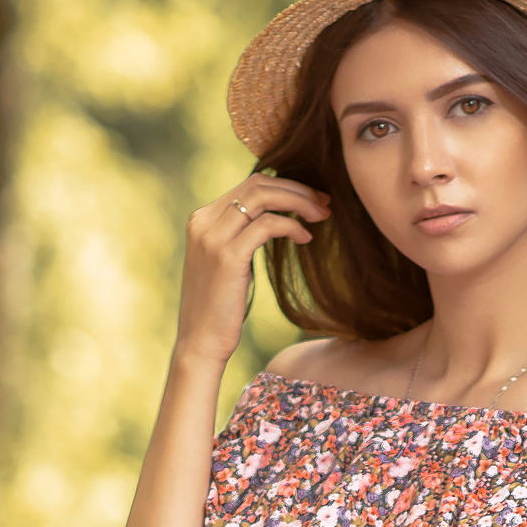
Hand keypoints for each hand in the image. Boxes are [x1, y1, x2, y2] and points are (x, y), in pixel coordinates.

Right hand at [173, 172, 326, 365]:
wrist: (200, 343)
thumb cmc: (219, 307)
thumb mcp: (226, 261)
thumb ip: (240, 234)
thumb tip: (273, 217)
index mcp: (202, 219)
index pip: (250, 185)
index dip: (287, 186)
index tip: (313, 199)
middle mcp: (203, 222)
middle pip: (258, 184)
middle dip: (297, 189)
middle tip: (325, 203)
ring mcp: (213, 237)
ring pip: (264, 197)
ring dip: (299, 202)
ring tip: (322, 215)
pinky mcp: (227, 256)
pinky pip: (269, 225)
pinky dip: (292, 226)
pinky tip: (305, 240)